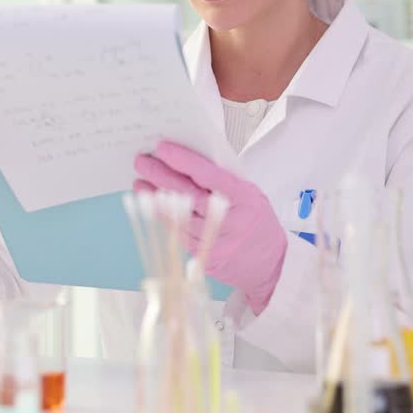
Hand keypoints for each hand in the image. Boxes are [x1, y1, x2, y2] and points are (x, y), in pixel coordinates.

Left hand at [133, 141, 287, 313]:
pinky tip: (153, 207)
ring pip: (178, 218)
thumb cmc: (258, 221)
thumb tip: (187, 160)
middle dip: (160, 176)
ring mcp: (217, 242)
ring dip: (155, 199)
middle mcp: (231, 220)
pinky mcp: (206, 258)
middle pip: (188, 195)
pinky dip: (163, 219)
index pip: (208, 175)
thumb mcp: (250, 194)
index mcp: (244, 197)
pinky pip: (179, 236)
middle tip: (141, 162)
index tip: (162, 148)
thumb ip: (223, 180)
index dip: (183, 161)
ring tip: (139, 183)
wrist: (273, 264)